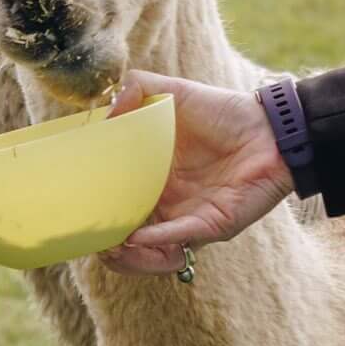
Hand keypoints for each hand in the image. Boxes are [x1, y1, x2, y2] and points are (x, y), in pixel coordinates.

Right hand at [98, 70, 293, 275]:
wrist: (269, 126)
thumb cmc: (222, 112)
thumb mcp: (172, 93)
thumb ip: (135, 89)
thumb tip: (103, 113)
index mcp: (152, 181)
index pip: (116, 208)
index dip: (94, 214)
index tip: (75, 210)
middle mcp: (167, 207)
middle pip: (128, 243)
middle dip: (106, 248)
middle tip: (91, 238)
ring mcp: (189, 220)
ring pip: (151, 254)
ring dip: (128, 256)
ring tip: (111, 246)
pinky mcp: (213, 225)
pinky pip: (180, 239)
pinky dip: (157, 241)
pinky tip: (136, 236)